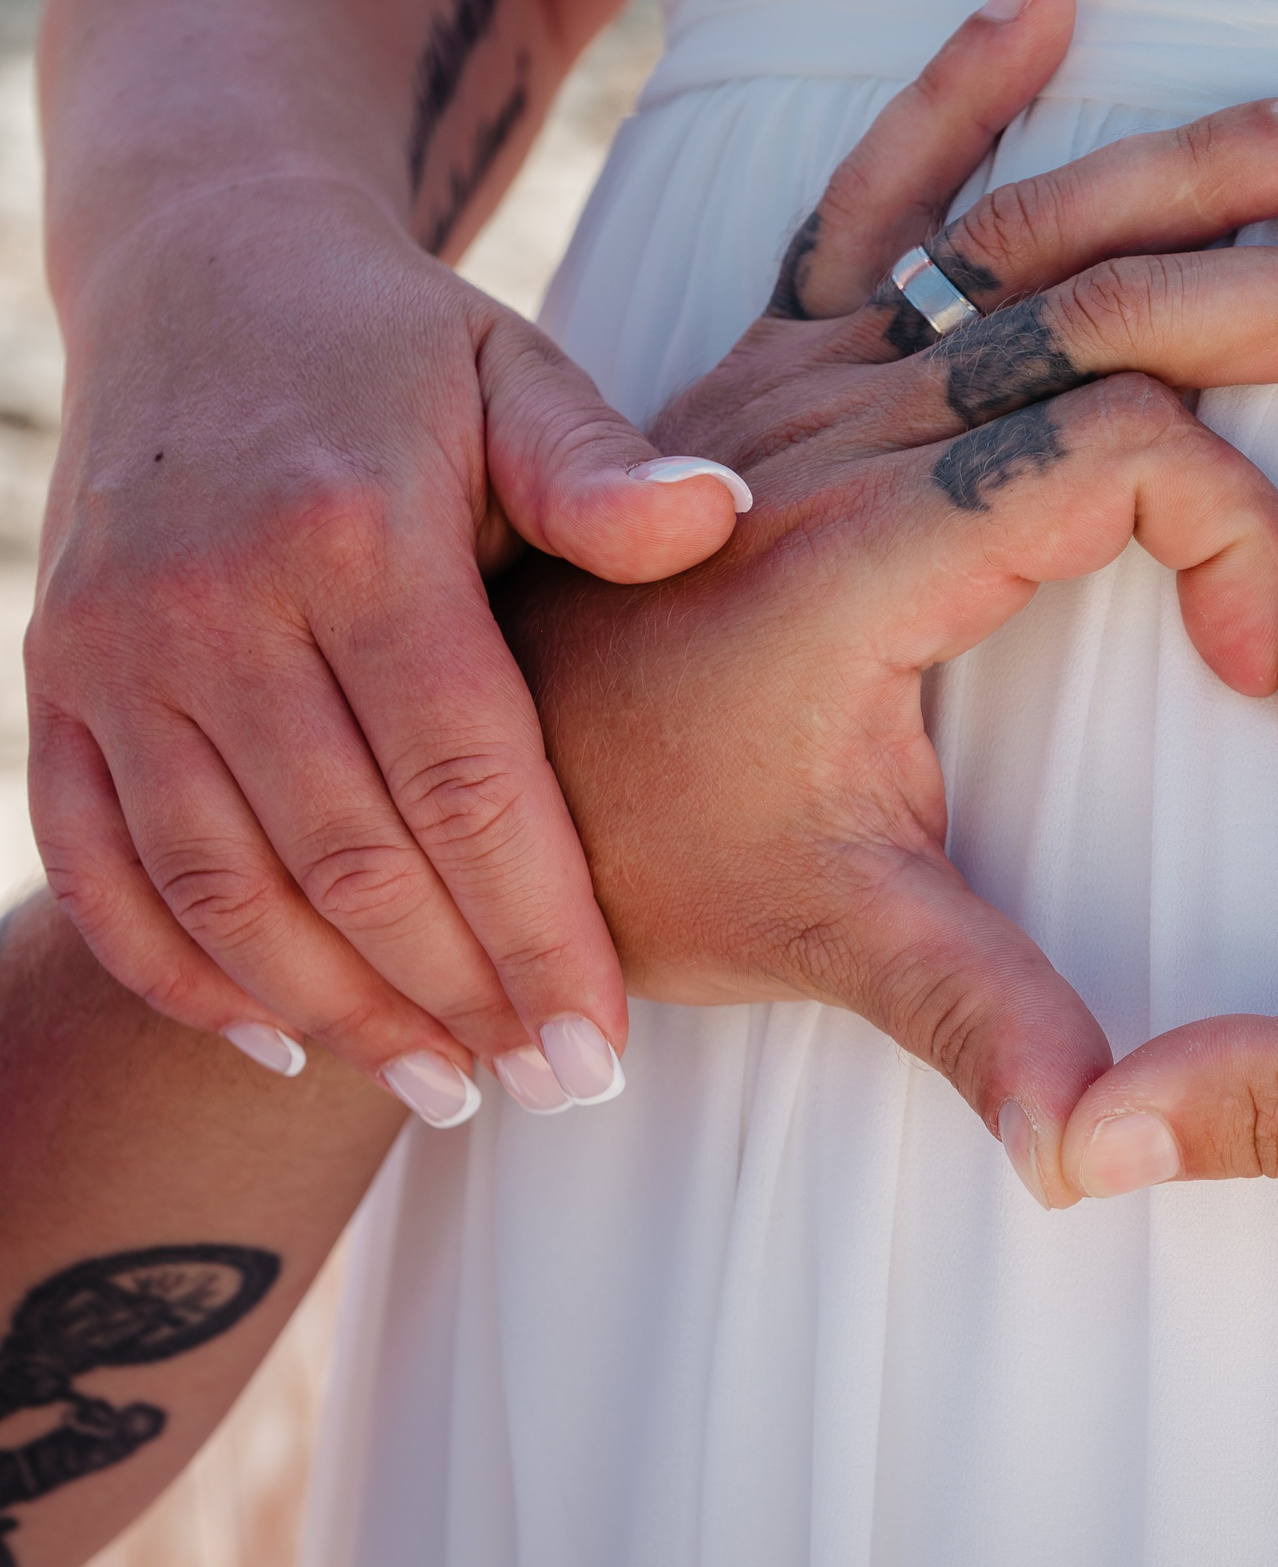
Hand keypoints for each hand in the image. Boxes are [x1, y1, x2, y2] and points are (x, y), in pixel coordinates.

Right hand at [27, 173, 746, 1123]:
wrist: (200, 272)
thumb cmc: (402, 350)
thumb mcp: (517, 373)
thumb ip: (604, 470)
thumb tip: (719, 519)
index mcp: (354, 537)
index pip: (465, 786)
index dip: (536, 933)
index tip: (599, 1044)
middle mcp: (216, 605)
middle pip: (352, 862)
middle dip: (459, 1000)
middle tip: (548, 1091)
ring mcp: (114, 650)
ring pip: (224, 888)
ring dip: (337, 1011)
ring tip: (445, 1091)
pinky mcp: (55, 678)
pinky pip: (98, 861)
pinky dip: (176, 970)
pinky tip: (280, 1039)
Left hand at [501, 8, 1277, 1179]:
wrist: (454, 767)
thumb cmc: (631, 850)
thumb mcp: (820, 941)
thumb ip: (972, 1019)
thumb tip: (1093, 1151)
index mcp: (873, 554)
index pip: (1127, 458)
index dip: (1241, 538)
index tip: (1266, 669)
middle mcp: (841, 436)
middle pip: (1112, 313)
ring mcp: (803, 384)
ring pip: (1022, 236)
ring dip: (1190, 174)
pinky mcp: (771, 369)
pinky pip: (871, 202)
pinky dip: (955, 102)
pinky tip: (1043, 17)